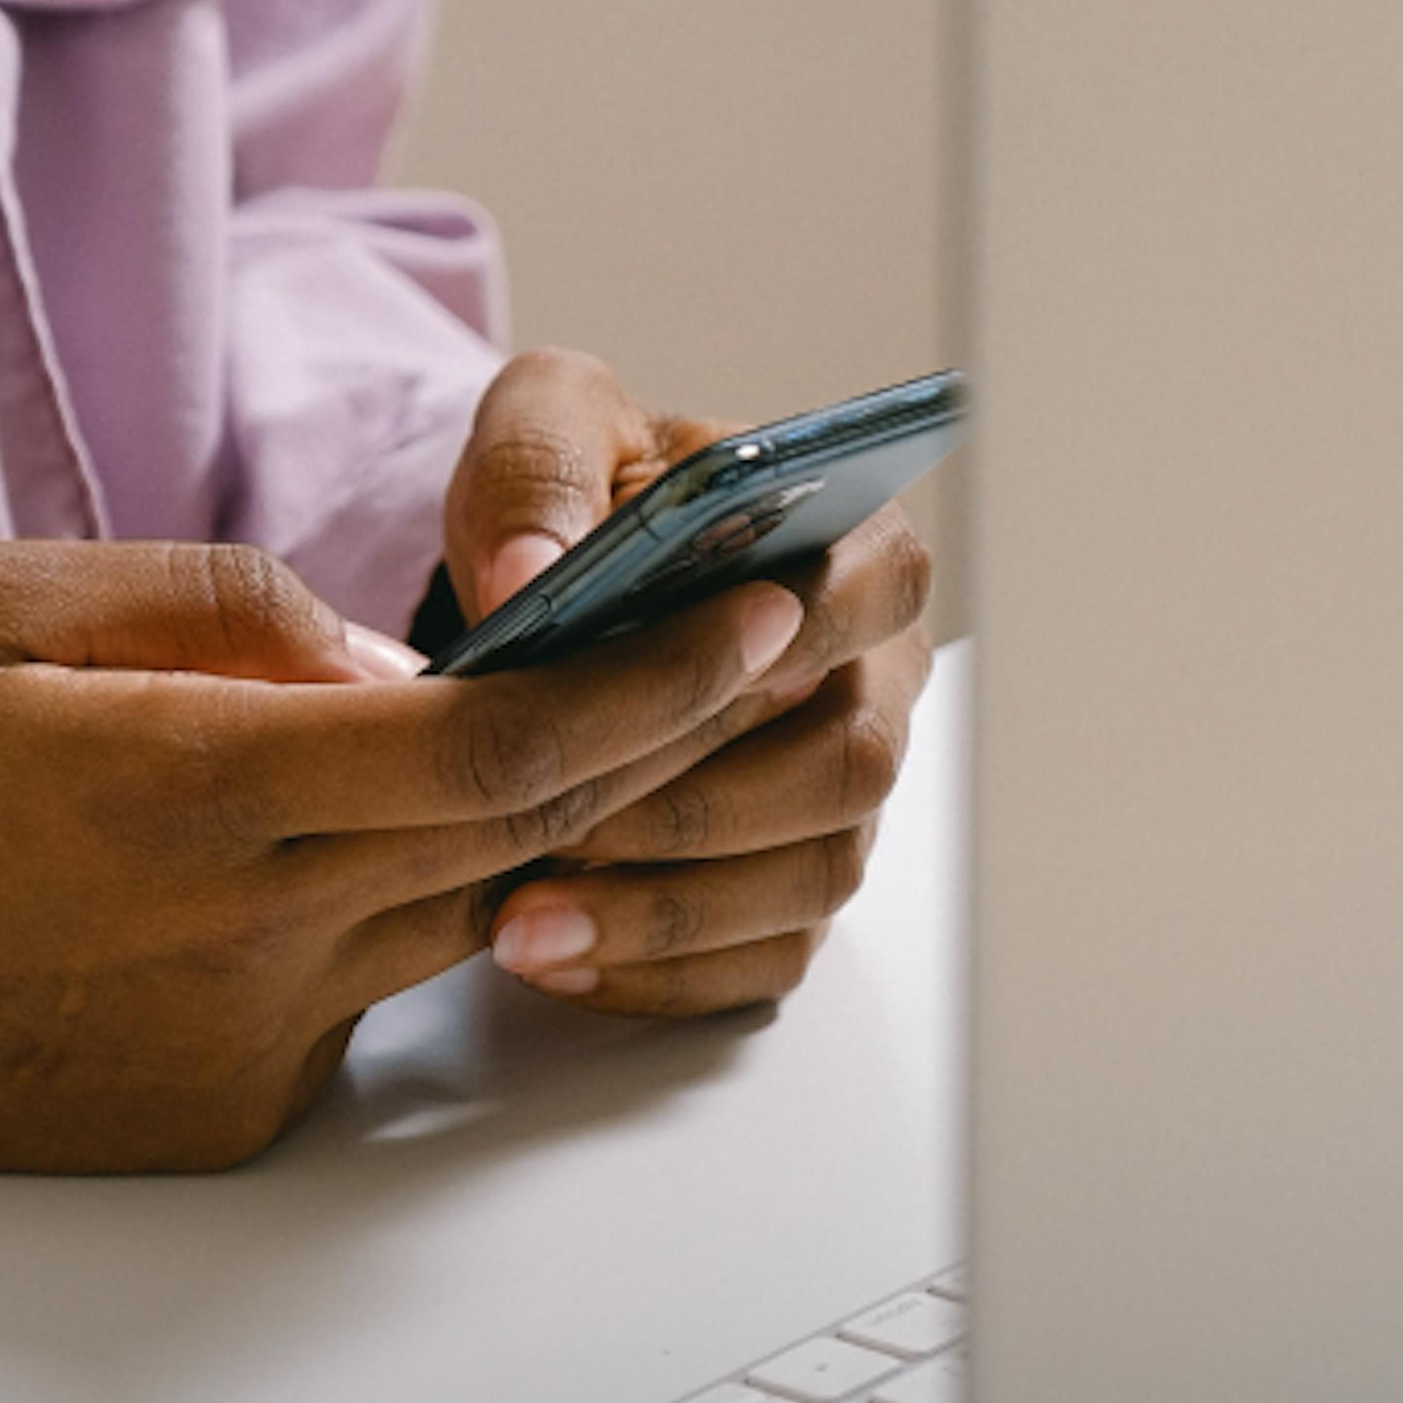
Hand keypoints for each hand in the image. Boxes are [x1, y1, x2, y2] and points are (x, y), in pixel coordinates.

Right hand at [0, 539, 804, 1203]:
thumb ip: (223, 608)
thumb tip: (399, 660)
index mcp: (184, 790)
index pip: (492, 743)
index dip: (647, 684)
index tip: (748, 623)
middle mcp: (240, 940)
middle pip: (521, 838)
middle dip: (649, 745)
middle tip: (732, 661)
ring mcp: (244, 1050)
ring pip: (460, 918)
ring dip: (531, 830)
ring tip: (556, 736)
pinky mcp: (228, 1119)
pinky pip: (367, 997)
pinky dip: (393, 912)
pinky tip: (333, 861)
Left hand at [442, 350, 936, 1015]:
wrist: (554, 594)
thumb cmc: (581, 504)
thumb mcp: (547, 429)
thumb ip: (542, 469)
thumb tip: (531, 571)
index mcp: (849, 552)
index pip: (878, 597)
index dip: (799, 645)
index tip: (694, 678)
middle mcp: (870, 683)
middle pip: (847, 768)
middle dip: (696, 809)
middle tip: (559, 827)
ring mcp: (835, 799)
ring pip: (808, 881)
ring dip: (667, 912)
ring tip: (525, 921)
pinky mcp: (787, 890)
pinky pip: (762, 962)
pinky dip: (661, 974)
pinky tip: (556, 960)